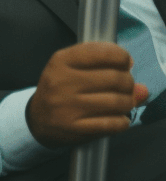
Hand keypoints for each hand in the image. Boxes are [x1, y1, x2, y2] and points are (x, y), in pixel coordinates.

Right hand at [26, 42, 148, 148]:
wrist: (37, 119)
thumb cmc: (61, 90)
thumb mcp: (75, 70)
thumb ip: (108, 70)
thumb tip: (142, 90)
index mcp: (61, 61)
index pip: (102, 52)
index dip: (122, 57)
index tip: (124, 63)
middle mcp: (62, 81)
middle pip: (116, 78)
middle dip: (128, 83)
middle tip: (124, 87)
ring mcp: (67, 106)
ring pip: (118, 102)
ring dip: (128, 103)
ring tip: (123, 103)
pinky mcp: (74, 128)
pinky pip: (113, 124)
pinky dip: (122, 121)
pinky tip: (118, 118)